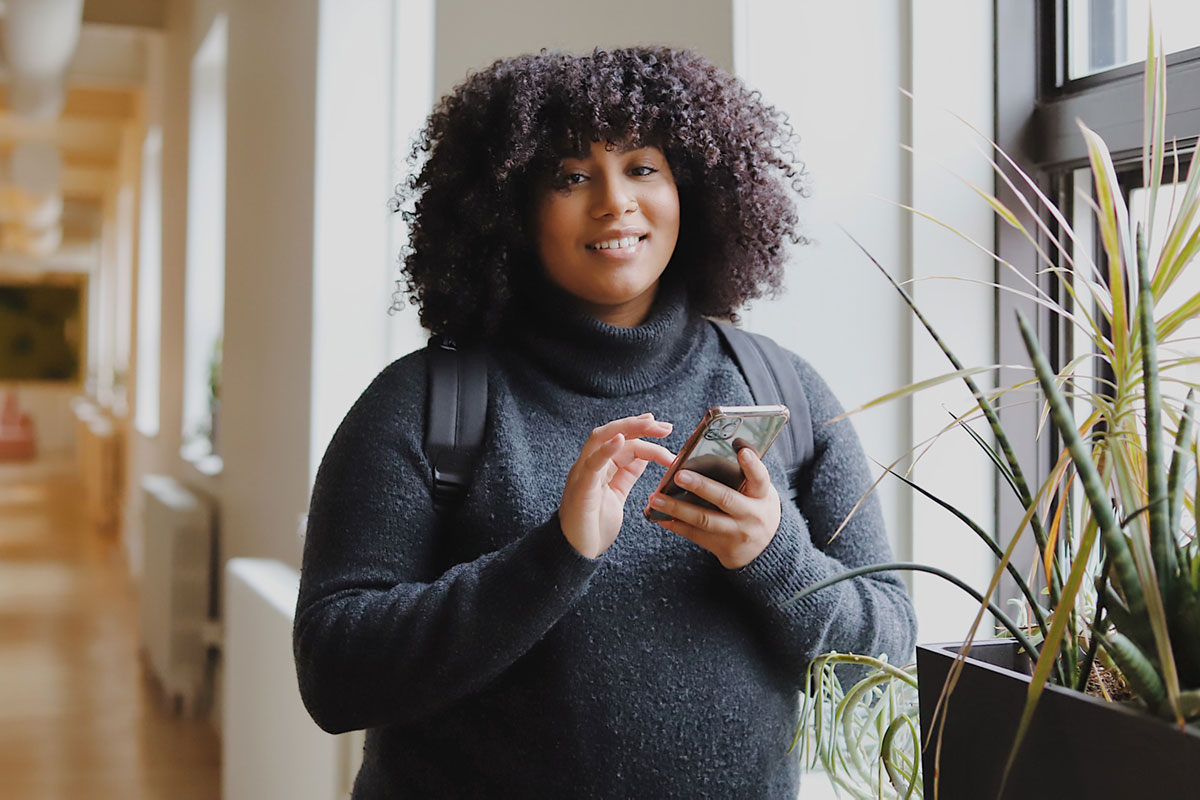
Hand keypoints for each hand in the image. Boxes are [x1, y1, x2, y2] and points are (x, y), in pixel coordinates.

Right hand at [559, 413, 674, 558]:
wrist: (577, 552)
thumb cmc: (594, 525)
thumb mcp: (617, 493)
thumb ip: (627, 473)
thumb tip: (645, 455)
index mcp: (600, 466)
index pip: (624, 442)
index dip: (645, 434)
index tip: (666, 430)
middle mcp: (590, 464)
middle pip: (612, 432)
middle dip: (638, 425)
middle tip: (664, 426)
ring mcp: (583, 473)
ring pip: (601, 438)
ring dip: (626, 428)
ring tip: (649, 423)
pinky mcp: (581, 486)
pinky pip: (592, 463)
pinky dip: (606, 449)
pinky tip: (620, 439)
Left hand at [648, 446, 780, 568]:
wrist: (766, 550)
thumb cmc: (756, 508)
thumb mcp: (760, 492)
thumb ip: (745, 475)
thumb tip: (722, 446)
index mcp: (762, 495)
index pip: (760, 478)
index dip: (752, 465)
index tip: (742, 451)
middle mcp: (751, 515)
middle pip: (725, 498)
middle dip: (701, 487)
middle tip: (679, 475)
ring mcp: (736, 533)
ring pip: (704, 519)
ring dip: (677, 508)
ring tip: (656, 499)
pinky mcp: (721, 546)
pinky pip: (694, 534)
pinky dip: (675, 525)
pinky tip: (658, 516)